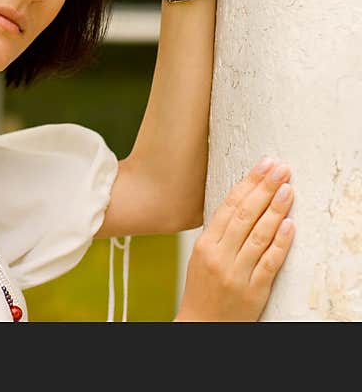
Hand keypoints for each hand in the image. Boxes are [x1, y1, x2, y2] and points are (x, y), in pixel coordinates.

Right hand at [175, 157, 294, 320]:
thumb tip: (244, 202)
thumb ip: (220, 233)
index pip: (228, 207)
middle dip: (263, 189)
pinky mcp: (253, 291)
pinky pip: (269, 262)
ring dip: (275, 210)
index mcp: (204, 245)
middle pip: (243, 216)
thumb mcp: (202, 257)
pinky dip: (280, 242)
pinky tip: (290, 225)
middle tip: (279, 169)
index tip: (263, 165)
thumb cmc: (204, 289)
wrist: (201, 326)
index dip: (247, 184)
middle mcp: (218, 256)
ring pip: (258, 235)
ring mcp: (235, 273)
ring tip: (288, 189)